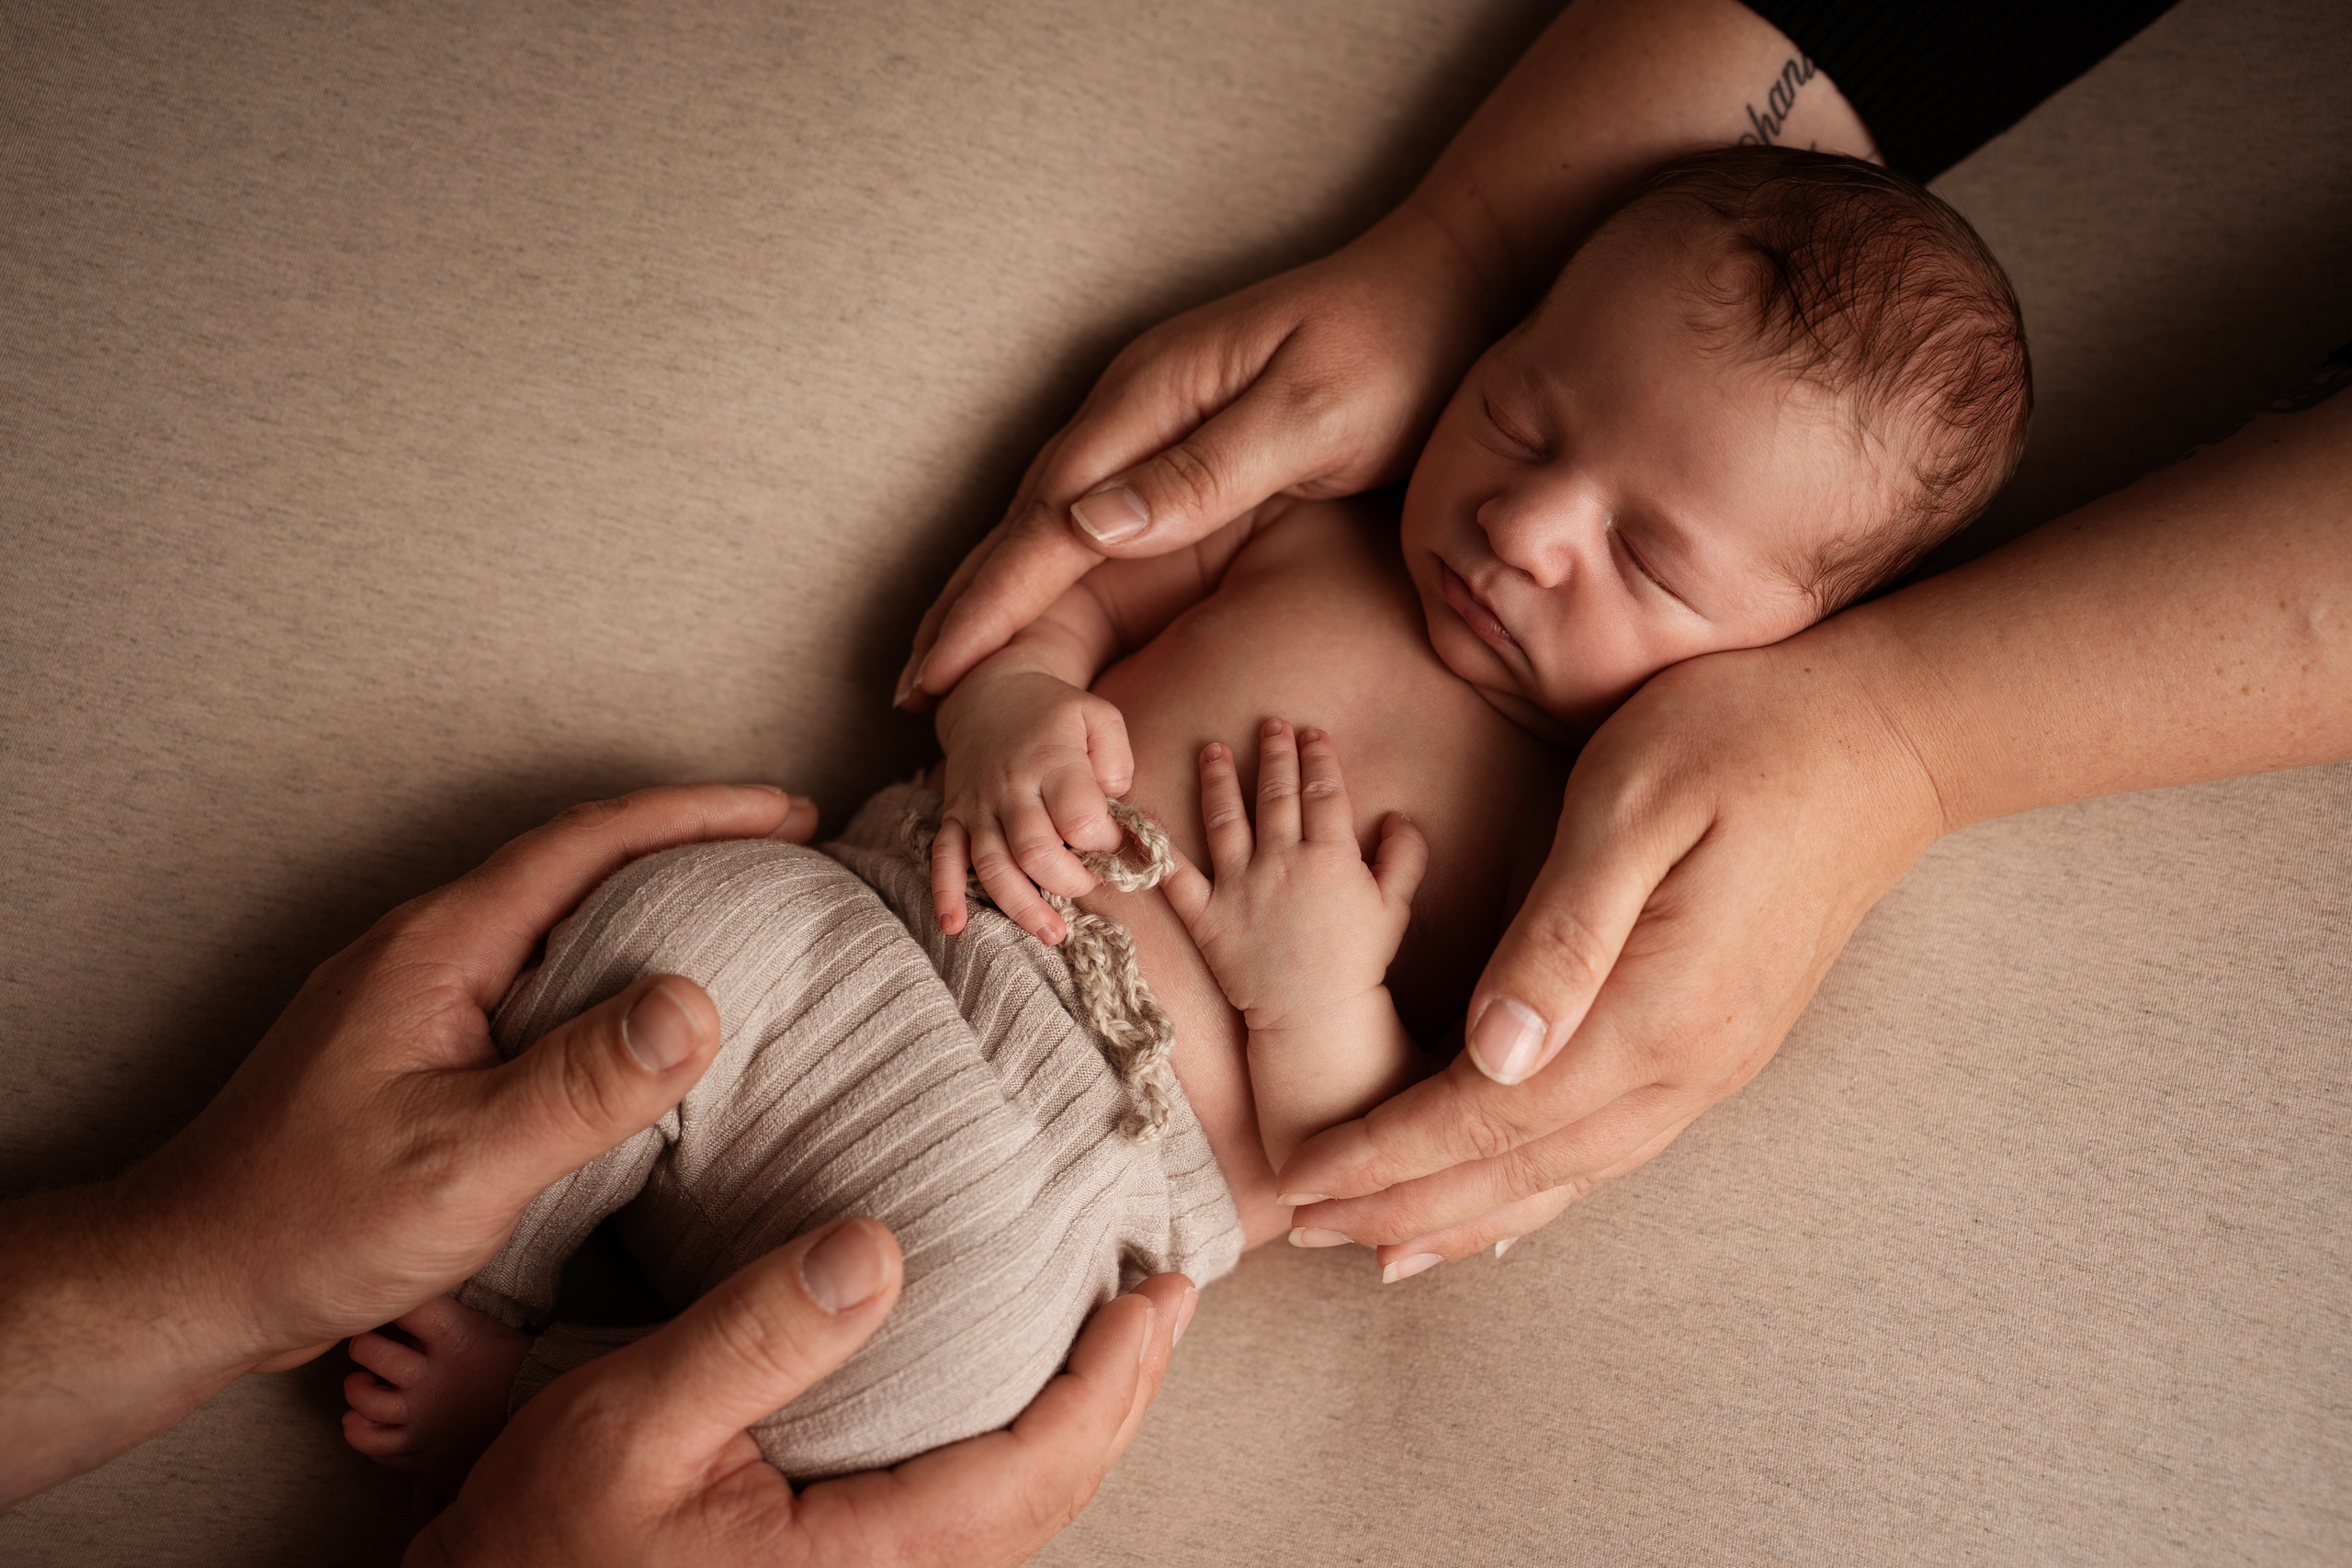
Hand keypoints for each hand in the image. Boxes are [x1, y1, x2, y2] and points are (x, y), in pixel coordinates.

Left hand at [168, 785, 826, 1360]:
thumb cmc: (310, 1223)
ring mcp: (414, 996)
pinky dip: (607, 964)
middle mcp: (424, 951)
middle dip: (687, 841)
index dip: (697, 815)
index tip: (787, 814)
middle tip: (783, 850)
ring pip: (552, 918)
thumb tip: (694, 1004)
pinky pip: (532, 973)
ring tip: (733, 914)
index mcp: (438, 949)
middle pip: (575, 862)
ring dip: (647, 901)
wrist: (192, 1278)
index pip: (587, 843)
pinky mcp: (415, 1045)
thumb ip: (580, 1085)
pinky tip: (637, 1011)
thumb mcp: (464, 1162)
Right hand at [409, 1216, 1197, 1567]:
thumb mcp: (629, 1422)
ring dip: (1079, 1420)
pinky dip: (1017, 1446)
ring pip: (1016, 1515)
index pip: (1029, 1474)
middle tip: (1164, 1298)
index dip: (1106, 1383)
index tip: (1151, 1298)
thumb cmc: (537, 1543)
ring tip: (1114, 1333)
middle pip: (1049, 1500)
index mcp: (855, 1566)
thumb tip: (877, 1249)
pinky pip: (967, 1517)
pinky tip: (1015, 1390)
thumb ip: (756, 1338)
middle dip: (1119, 1396)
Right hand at [896, 213, 1494, 709]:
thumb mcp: (1310, 418)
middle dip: (968, 603)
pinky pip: (1094, 510)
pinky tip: (1038, 594)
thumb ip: (1202, 474)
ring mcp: (1155, 415)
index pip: (1046, 521)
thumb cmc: (1396, 350)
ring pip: (1051, 515)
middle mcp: (1135, 404)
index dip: (988, 602)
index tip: (933, 672)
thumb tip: (1086, 527)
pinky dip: (1051, 561)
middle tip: (910, 688)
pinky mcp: (1185, 432)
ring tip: (949, 656)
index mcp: (1151, 400)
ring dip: (997, 586)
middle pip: (1027, 518)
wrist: (1450, 281)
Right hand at [933, 660, 1132, 944]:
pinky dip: (946, 894)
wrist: (989, 692)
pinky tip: (955, 927)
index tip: (1118, 847)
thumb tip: (1117, 807)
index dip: (1105, 844)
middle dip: (1069, 882)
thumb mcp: (1099, 717)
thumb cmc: (1056, 714)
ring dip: (1021, 906)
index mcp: (1052, 762)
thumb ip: (1118, 761)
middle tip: (1091, 885)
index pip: (1080, 819)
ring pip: (992, 865)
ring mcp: (977, 805)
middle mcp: (1010, 787)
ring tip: (1052, 934)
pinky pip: (943, 858)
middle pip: (1035, 851)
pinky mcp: (954, 816)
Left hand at [1161, 721, 1425, 1029]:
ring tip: (1214, 750)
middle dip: (1274, 753)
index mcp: (1330, 856)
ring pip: (1225, 819)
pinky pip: (1176, 875)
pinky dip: (1157, 845)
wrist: (1315, 1016)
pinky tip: (1144, 816)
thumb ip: (1404, 856)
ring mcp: (1240, 887)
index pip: (1323, 791)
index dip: (1318, 757)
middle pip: (1276, 794)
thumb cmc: (1358, 962)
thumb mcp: (1394, 907)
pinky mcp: (1208, 915)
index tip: (1313, 733)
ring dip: (1219, 779)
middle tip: (1271, 724)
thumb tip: (1397, 815)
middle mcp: (1281, 862)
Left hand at [1274, 630, 1946, 1271]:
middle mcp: (1688, 1064)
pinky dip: (1542, 1189)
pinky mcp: (1723, 1049)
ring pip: (1570, 1174)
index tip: (1300, 1178)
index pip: (1487, 1110)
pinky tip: (1504, 1204)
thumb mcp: (1634, 805)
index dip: (1386, 1152)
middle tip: (1304, 1226)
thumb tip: (1490, 1055)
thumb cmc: (1744, 740)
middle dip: (1404, 1203)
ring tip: (1382, 1243)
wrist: (1887, 743)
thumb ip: (1563, 934)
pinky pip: (1614, 1149)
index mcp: (1654, 1007)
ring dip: (1468, 1212)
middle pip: (1522, 1166)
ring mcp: (1715, 1065)